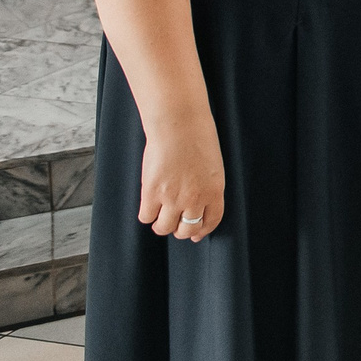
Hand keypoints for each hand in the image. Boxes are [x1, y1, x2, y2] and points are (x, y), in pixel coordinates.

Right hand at [138, 111, 224, 241]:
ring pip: (164, 228)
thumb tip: (196, 202)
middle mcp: (195, 198)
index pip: (211, 221)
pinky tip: (148, 205)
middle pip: (186, 229)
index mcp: (214, 191)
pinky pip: (146, 217)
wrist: (179, 125)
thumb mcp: (212, 166)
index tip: (195, 234)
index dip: (201, 231)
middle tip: (173, 222)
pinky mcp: (152, 193)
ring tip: (159, 214)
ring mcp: (173, 198)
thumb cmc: (197, 138)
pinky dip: (146, 214)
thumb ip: (206, 186)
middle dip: (180, 229)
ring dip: (161, 224)